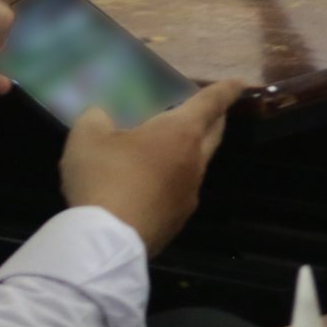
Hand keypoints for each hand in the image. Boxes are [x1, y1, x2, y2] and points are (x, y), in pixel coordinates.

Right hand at [60, 80, 245, 255]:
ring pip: (198, 165)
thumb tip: (101, 115)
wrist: (106, 242)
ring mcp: (189, 194)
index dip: (226, 90)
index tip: (239, 84)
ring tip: (167, 148)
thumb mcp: (87, 136)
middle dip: (215, 118)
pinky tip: (150, 186)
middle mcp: (195, 161)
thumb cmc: (104, 177)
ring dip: (190, 153)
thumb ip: (97, 116)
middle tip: (207, 110)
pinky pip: (181, 192)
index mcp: (181, 132)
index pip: (211, 103)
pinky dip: (173, 181)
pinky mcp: (177, 221)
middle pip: (214, 134)